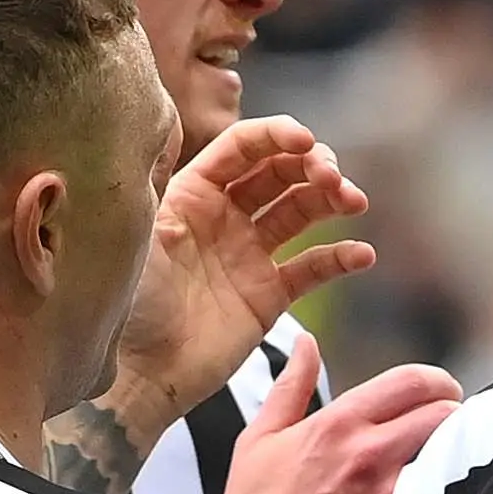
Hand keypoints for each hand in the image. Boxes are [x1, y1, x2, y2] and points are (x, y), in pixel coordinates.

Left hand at [110, 118, 376, 435]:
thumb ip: (158, 175)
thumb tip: (166, 120)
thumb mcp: (138, 230)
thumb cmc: (131, 301)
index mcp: (192, 192)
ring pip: (302, 210)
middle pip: (280, 172)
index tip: (306, 141)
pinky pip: (313, 268)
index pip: (243, 147)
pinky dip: (341, 258)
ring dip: (332, 199)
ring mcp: (249, 254)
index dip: (277, 136)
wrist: (140, 373)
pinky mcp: (269, 294)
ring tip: (355, 202)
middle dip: (313, 165)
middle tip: (333, 177)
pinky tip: (361, 254)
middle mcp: (224, 217)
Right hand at [215, 332, 462, 493]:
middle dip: (454, 417)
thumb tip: (305, 342)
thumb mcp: (258, 441)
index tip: (441, 393)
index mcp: (337, 425)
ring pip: (449, 460)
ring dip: (452, 459)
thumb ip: (289, 386)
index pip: (412, 381)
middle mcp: (367, 455)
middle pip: (445, 415)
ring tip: (444, 467)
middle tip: (449, 430)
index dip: (437, 382)